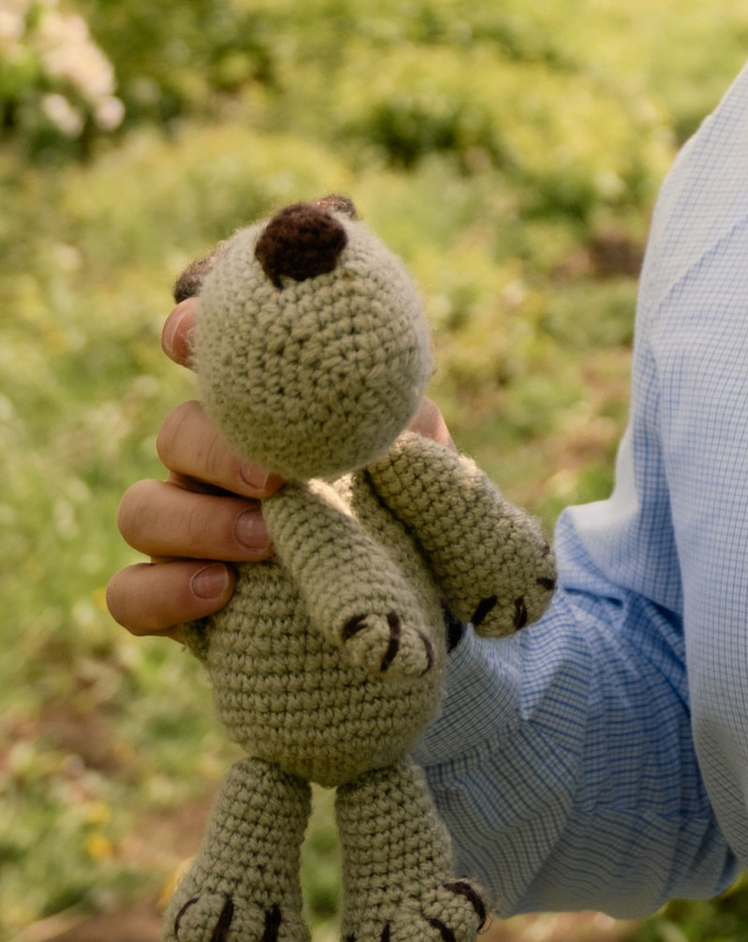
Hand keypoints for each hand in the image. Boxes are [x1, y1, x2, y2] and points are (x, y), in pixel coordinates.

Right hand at [105, 282, 450, 642]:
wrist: (413, 606)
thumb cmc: (412, 513)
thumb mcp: (423, 462)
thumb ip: (408, 428)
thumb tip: (395, 416)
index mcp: (265, 414)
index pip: (208, 356)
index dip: (188, 335)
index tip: (191, 338)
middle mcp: (214, 464)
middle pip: (176, 434)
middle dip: (215, 452)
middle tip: (274, 482)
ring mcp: (188, 532)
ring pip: (140, 510)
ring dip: (194, 522)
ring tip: (263, 542)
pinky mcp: (174, 602)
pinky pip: (129, 593)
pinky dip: (165, 590)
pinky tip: (221, 591)